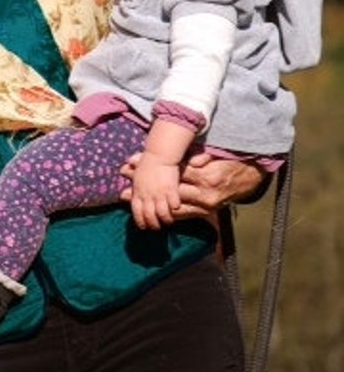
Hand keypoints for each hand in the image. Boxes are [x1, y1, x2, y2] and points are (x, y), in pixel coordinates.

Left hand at [121, 151, 266, 217]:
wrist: (248, 181)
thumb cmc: (229, 163)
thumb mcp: (217, 155)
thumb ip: (203, 156)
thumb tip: (193, 158)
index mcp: (206, 178)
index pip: (171, 171)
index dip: (151, 166)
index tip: (132, 160)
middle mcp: (203, 196)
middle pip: (166, 188)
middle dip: (143, 182)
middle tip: (123, 174)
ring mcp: (202, 207)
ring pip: (168, 205)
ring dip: (146, 201)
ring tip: (125, 197)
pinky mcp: (202, 213)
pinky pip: (179, 215)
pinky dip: (160, 212)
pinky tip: (144, 212)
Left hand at [129, 150, 181, 229]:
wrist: (159, 155)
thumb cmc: (147, 164)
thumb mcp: (135, 177)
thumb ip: (132, 190)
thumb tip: (121, 196)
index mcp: (138, 193)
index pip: (137, 212)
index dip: (140, 222)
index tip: (144, 227)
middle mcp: (148, 195)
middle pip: (150, 216)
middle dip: (154, 225)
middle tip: (158, 228)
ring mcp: (159, 193)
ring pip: (162, 214)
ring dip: (166, 220)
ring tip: (168, 221)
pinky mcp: (171, 190)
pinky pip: (174, 205)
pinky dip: (175, 209)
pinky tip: (177, 210)